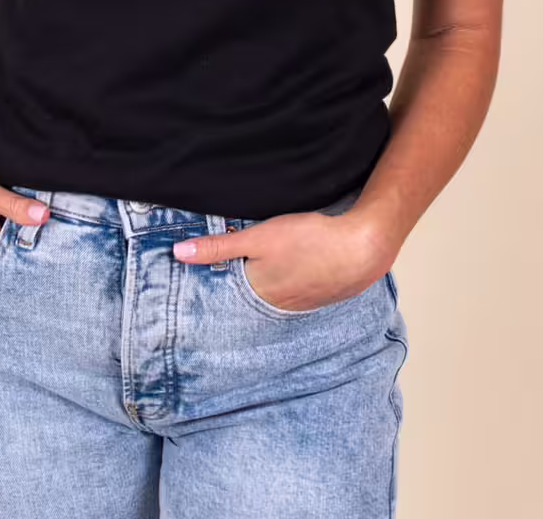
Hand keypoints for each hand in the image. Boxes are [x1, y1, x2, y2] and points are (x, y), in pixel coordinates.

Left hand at [172, 212, 394, 313]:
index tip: (198, 289)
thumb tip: (179, 253)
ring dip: (266, 284)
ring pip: (274, 294)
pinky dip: (290, 282)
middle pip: (251, 296)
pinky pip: (297, 291)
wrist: (363, 249)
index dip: (215, 288)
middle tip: (228, 278)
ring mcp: (303, 302)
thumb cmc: (309, 242)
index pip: (228, 296)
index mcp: (259, 293)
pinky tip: (293, 269)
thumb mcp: (257, 238)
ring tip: (261, 272)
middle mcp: (279, 305)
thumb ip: (219, 246)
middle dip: (240, 287)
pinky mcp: (322, 293)